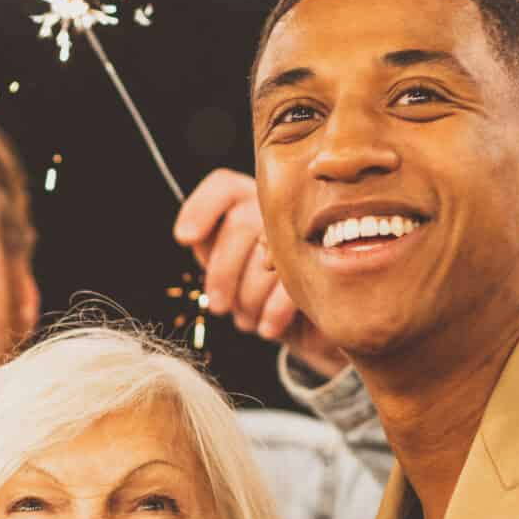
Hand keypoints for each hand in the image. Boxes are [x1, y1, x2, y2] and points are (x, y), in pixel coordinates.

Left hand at [173, 169, 346, 379]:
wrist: (307, 331)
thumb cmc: (260, 297)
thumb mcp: (228, 273)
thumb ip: (212, 248)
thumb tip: (189, 235)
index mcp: (252, 204)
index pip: (225, 187)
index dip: (202, 206)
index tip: (185, 237)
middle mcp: (282, 210)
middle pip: (241, 223)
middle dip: (222, 273)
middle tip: (220, 305)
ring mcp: (313, 233)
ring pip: (264, 254)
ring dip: (248, 297)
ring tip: (250, 317)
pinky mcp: (332, 267)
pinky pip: (290, 286)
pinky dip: (273, 309)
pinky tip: (268, 325)